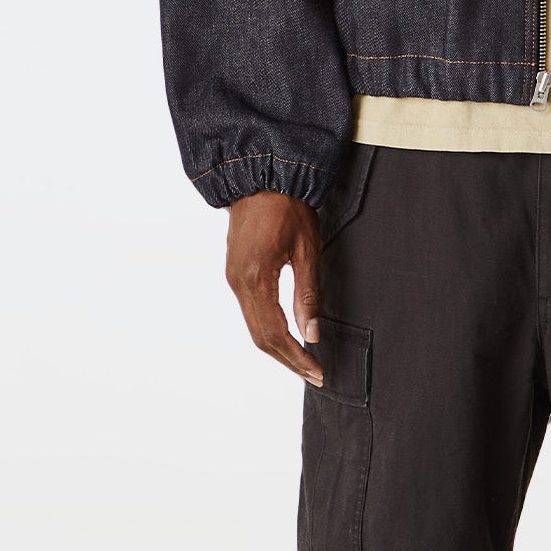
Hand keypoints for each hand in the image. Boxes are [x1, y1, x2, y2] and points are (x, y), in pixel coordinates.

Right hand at [224, 191, 323, 384]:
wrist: (260, 177)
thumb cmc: (288, 208)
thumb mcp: (307, 251)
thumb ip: (308, 295)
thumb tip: (313, 334)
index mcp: (257, 278)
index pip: (275, 333)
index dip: (297, 357)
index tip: (317, 371)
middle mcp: (239, 283)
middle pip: (260, 337)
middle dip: (288, 360)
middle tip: (313, 374)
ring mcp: (234, 278)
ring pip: (253, 326)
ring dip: (277, 348)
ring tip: (303, 361)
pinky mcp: (235, 273)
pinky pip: (250, 311)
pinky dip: (268, 330)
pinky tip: (286, 336)